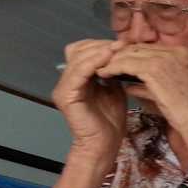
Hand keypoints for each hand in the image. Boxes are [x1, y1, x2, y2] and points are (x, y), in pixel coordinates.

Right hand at [54, 39, 128, 157]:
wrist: (105, 144)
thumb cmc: (110, 122)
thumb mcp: (115, 90)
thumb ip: (112, 73)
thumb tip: (120, 55)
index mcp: (77, 78)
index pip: (83, 51)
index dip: (102, 45)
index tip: (124, 43)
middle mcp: (67, 81)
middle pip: (78, 50)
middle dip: (101, 45)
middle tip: (122, 44)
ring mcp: (64, 88)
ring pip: (78, 58)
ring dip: (99, 51)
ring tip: (118, 48)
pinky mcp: (66, 95)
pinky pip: (78, 72)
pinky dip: (93, 63)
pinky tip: (108, 58)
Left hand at [97, 44, 187, 144]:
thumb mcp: (175, 94)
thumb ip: (153, 85)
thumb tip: (130, 85)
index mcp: (187, 55)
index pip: (153, 49)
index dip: (134, 56)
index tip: (120, 64)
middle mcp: (178, 52)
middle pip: (141, 48)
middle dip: (121, 56)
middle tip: (104, 64)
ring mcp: (167, 58)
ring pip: (131, 54)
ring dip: (113, 61)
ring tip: (100, 69)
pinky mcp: (155, 69)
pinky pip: (127, 63)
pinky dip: (113, 68)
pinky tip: (103, 74)